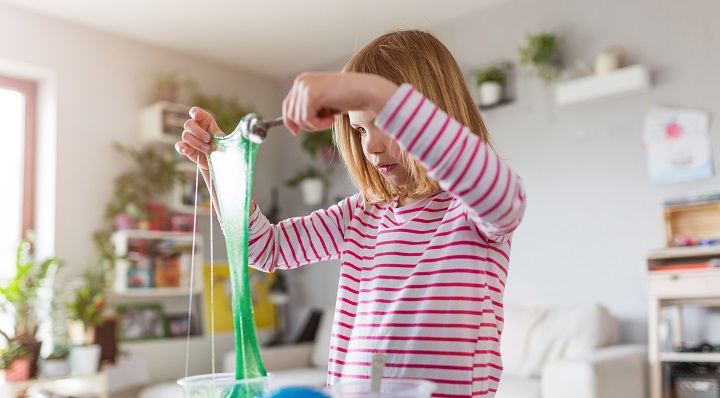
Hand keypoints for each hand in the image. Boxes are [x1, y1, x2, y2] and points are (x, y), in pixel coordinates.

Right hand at [175, 107, 223, 169]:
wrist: (217, 160)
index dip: (195, 112)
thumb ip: (219, 137)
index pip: (197, 112)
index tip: (196, 115)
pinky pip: (179, 146)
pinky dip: (182, 148)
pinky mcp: (186, 148)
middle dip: (198, 132)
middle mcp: (195, 127)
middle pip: (189, 124)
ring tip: (207, 150)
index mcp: (205, 121)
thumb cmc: (220, 147)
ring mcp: (189, 138)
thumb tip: (218, 137)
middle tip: (208, 139)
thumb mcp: (223, 140)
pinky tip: (186, 151)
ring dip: (196, 143)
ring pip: (186, 135)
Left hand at [282, 72, 397, 134]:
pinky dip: (320, 125)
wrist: (364, 91)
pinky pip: (308, 120)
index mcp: (303, 81)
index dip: (289, 121)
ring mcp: (305, 87)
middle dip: (308, 124)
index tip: (295, 132)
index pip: (287, 104)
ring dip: (316, 125)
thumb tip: (291, 125)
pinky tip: (332, 119)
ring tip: (330, 119)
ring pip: (299, 119)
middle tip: (325, 122)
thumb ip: (307, 109)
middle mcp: (301, 81)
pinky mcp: (311, 94)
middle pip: (291, 114)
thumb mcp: (323, 104)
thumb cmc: (348, 98)